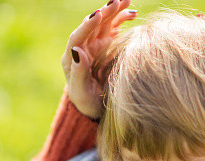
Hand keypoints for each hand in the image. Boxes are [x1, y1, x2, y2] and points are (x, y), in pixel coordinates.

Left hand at [62, 0, 136, 118]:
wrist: (95, 106)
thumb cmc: (86, 102)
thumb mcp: (81, 92)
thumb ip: (78, 73)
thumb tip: (77, 51)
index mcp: (72, 58)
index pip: (78, 37)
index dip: (87, 25)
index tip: (97, 14)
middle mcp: (83, 47)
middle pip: (92, 26)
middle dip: (104, 12)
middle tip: (116, 1)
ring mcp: (96, 45)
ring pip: (104, 23)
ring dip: (114, 11)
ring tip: (126, 0)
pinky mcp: (108, 46)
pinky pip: (114, 28)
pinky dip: (122, 19)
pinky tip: (132, 13)